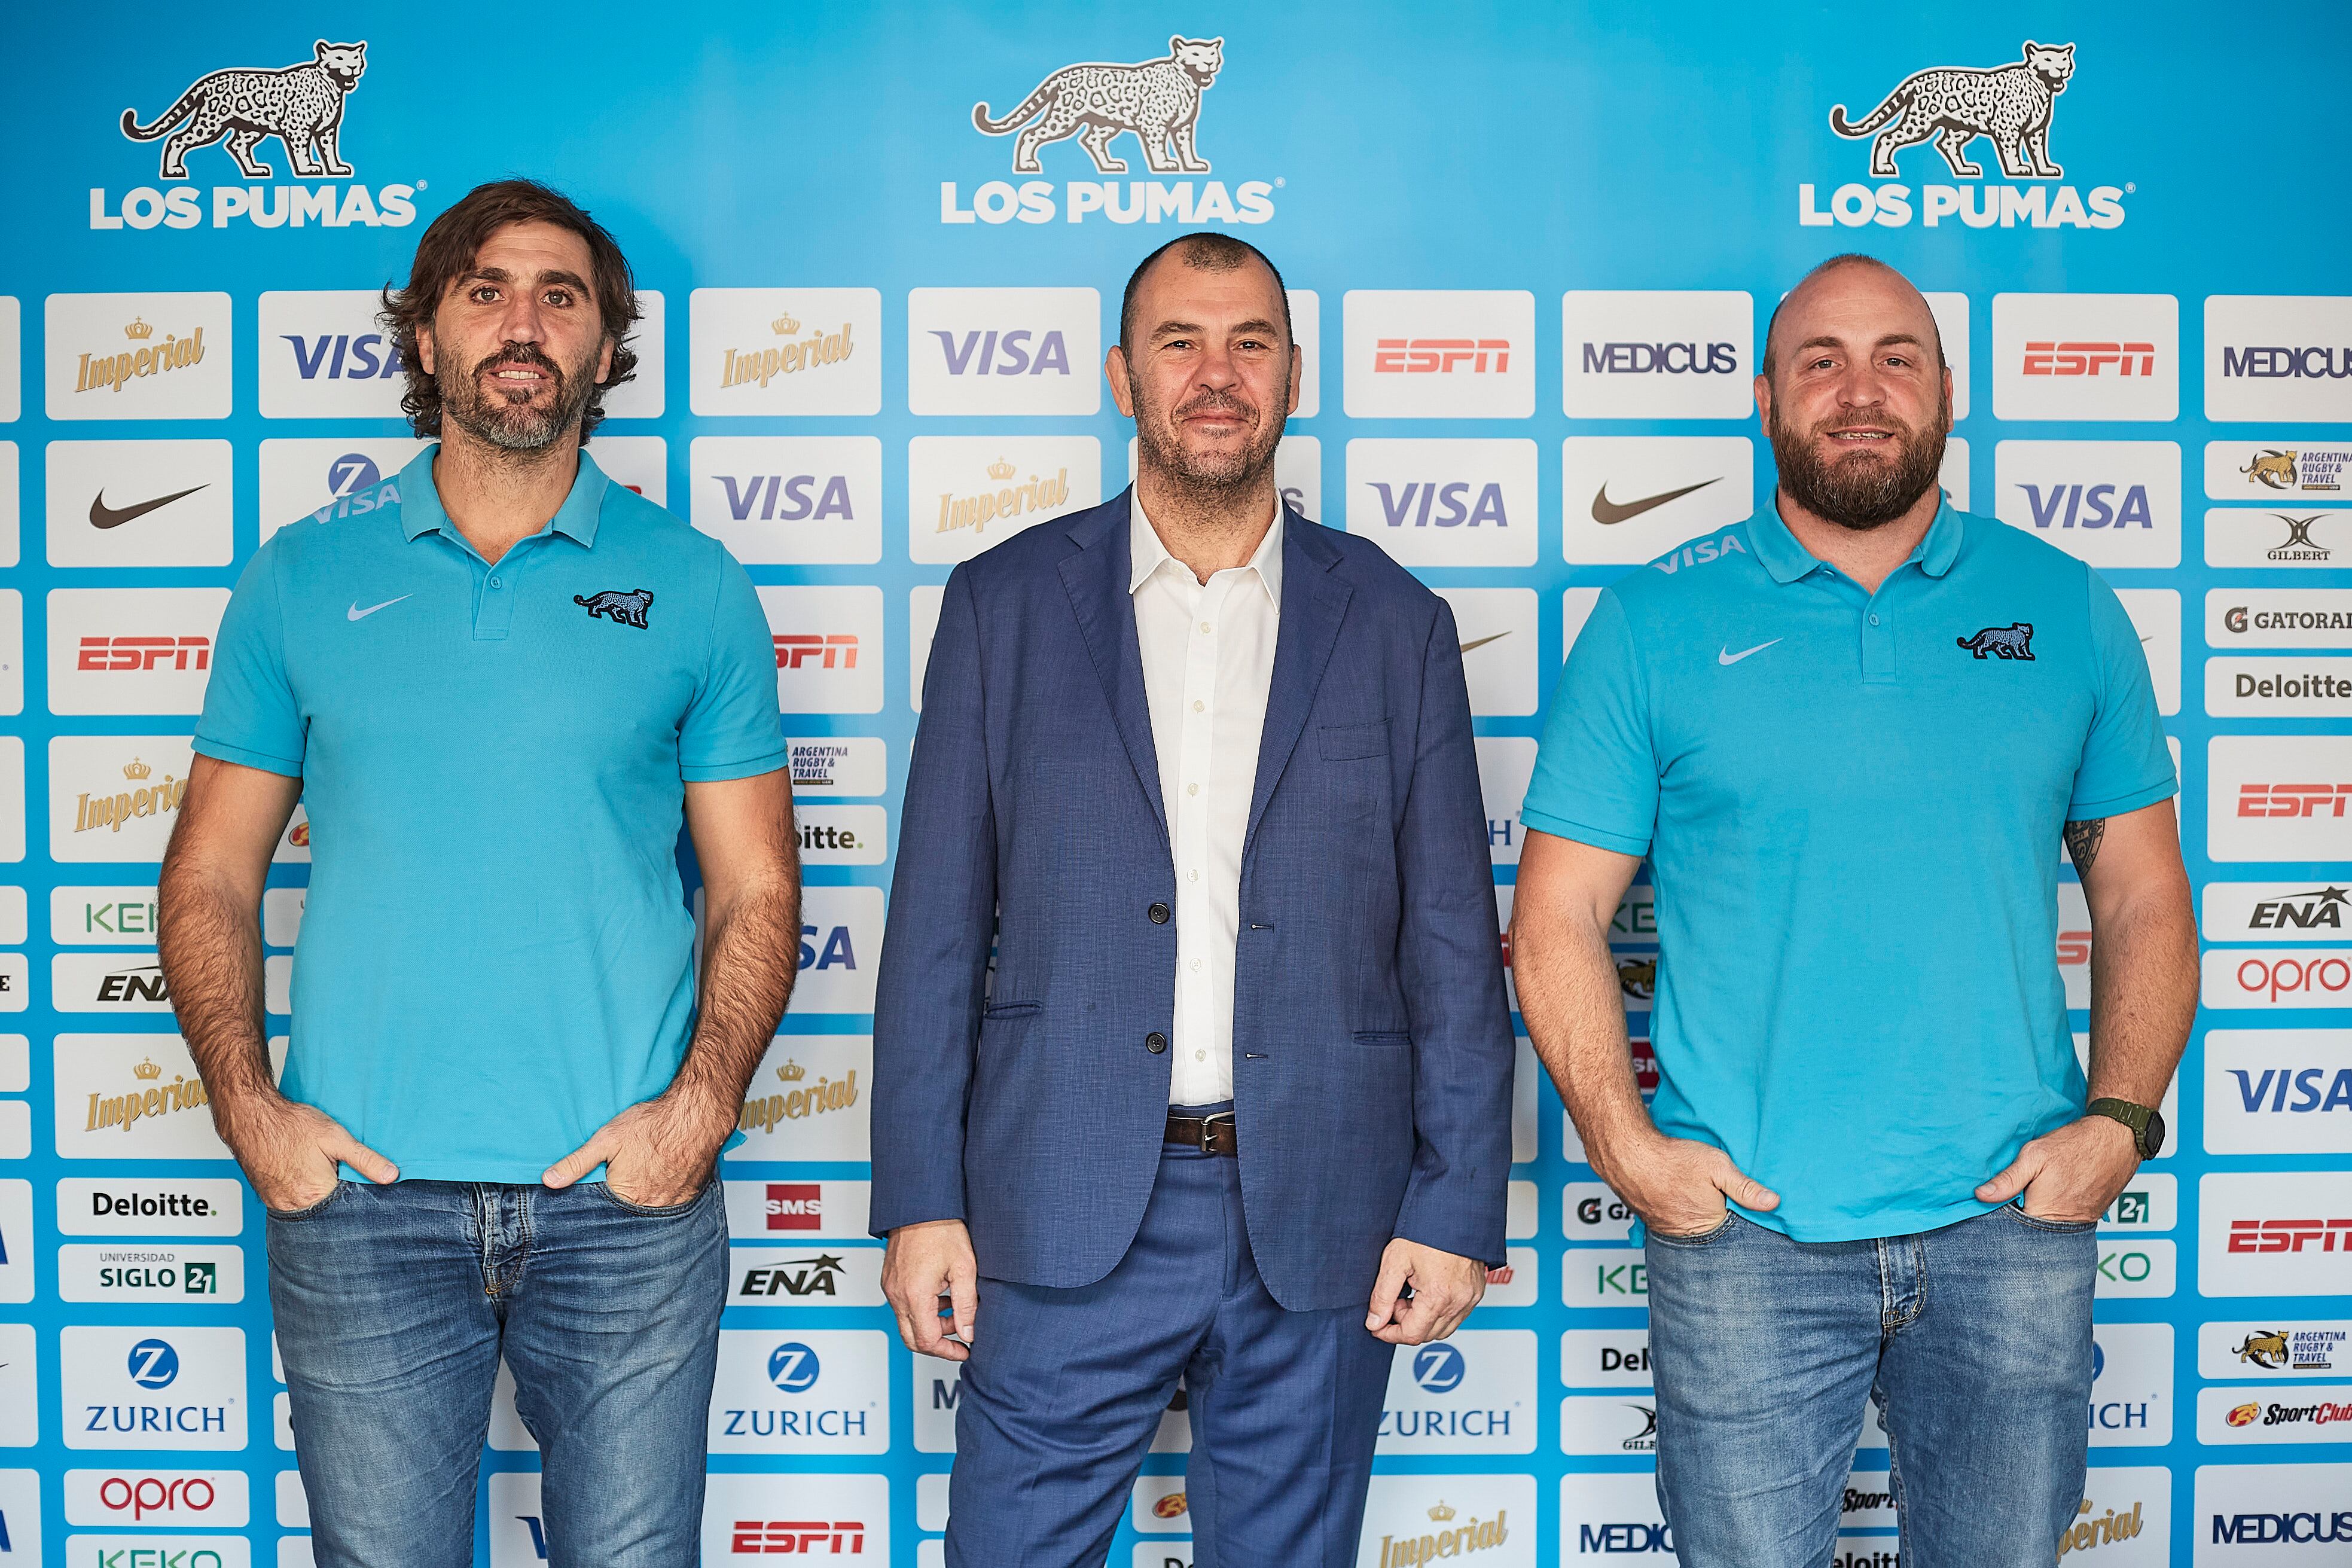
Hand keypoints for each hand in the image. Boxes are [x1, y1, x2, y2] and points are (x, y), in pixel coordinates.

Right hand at [218, 1092, 396, 1213]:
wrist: (251, 1116)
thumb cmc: (291, 1125)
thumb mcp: (336, 1138)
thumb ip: (365, 1159)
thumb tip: (390, 1176)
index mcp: (314, 1194)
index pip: (347, 1209)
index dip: (359, 1199)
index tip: (366, 1189)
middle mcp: (293, 1205)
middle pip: (327, 1212)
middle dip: (340, 1200)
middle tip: (343, 1177)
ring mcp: (277, 1203)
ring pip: (309, 1209)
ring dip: (321, 1197)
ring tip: (323, 1175)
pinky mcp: (268, 1197)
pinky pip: (293, 1203)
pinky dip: (304, 1194)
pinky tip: (307, 1176)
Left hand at [541, 1087, 732, 1205]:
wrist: (697, 1113)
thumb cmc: (653, 1123)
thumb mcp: (607, 1138)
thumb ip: (577, 1162)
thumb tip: (550, 1180)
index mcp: (626, 1196)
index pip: (604, 1211)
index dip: (600, 1198)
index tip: (603, 1185)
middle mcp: (650, 1205)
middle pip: (629, 1211)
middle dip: (624, 1198)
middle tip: (627, 1175)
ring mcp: (673, 1201)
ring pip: (652, 1208)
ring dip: (645, 1197)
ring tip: (645, 1175)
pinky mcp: (690, 1193)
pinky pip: (673, 1202)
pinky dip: (666, 1193)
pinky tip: (663, 1176)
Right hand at [884, 1219, 978, 1360]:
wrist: (922, 1205)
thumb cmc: (942, 1230)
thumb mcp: (965, 1269)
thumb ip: (966, 1306)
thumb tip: (968, 1333)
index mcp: (914, 1295)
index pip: (926, 1341)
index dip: (947, 1352)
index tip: (964, 1350)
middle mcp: (897, 1294)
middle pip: (911, 1339)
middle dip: (938, 1343)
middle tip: (960, 1336)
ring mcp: (890, 1287)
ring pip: (907, 1322)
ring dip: (931, 1323)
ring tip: (955, 1307)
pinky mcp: (890, 1279)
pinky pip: (903, 1305)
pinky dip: (922, 1309)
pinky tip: (941, 1294)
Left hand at [1366, 1239, 1486, 1344]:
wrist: (1454, 1210)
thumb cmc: (1427, 1229)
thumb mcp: (1395, 1260)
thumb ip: (1382, 1295)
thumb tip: (1374, 1322)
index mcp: (1438, 1296)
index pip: (1412, 1334)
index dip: (1389, 1334)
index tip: (1377, 1326)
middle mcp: (1459, 1301)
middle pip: (1427, 1334)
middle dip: (1405, 1324)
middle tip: (1394, 1299)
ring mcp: (1470, 1298)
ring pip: (1443, 1329)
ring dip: (1422, 1320)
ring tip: (1411, 1293)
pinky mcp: (1476, 1292)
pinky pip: (1456, 1316)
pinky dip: (1438, 1312)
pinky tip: (1427, 1291)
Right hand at [1590, 1127, 1779, 1237]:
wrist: (1626, 1152)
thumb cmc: (1672, 1158)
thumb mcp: (1718, 1166)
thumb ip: (1745, 1187)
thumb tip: (1774, 1203)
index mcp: (1706, 1226)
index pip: (1732, 1231)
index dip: (1736, 1215)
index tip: (1736, 1202)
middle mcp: (1683, 1234)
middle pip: (1709, 1231)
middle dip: (1714, 1217)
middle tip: (1712, 1195)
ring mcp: (1662, 1228)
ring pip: (1687, 1226)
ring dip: (1692, 1214)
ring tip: (1692, 1193)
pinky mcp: (1647, 1219)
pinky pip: (1668, 1221)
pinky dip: (1673, 1211)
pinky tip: (1674, 1194)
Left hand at [1976, 1115, 2139, 1223]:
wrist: (2116, 1137)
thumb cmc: (2074, 1145)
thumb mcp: (2033, 1156)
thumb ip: (2008, 1179)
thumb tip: (1981, 1196)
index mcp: (2044, 1213)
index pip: (2014, 1228)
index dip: (2002, 1216)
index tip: (1994, 1204)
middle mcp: (2066, 1224)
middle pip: (2033, 1228)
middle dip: (2021, 1215)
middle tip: (2018, 1194)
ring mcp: (2082, 1221)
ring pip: (2051, 1224)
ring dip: (2041, 1211)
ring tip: (2037, 1191)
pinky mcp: (2093, 1215)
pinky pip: (2069, 1219)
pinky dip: (2059, 1208)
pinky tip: (2055, 1192)